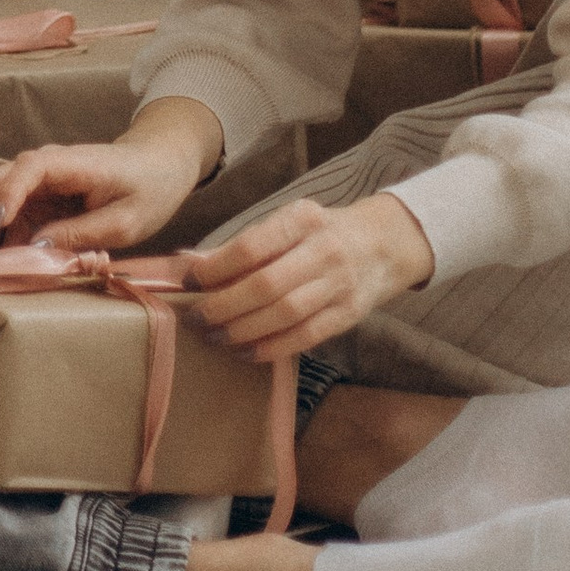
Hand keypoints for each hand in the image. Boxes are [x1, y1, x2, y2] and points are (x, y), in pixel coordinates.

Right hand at [0, 98, 224, 256]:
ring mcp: (38, 182)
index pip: (26, 170)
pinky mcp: (39, 198)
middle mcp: (44, 166)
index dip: (8, 195)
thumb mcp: (125, 221)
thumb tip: (36, 248)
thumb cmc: (148, 188)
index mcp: (69, 163)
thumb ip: (81, 233)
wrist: (158, 166)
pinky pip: (9, 216)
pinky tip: (0, 264)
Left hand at [178, 191, 432, 359]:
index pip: (252, 246)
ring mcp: (339, 285)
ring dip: (244, 330)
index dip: (216, 268)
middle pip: (266, 285)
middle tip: (197, 318)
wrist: (382, 245)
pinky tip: (248, 351)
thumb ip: (241, 246)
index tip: (189, 282)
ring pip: (285, 314)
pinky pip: (305, 336)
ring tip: (216, 337)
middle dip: (225, 305)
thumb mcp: (286, 224)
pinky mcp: (348, 315)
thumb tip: (186, 263)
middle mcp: (323, 250)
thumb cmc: (319, 233)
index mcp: (302, 219)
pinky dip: (273, 348)